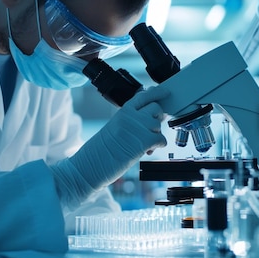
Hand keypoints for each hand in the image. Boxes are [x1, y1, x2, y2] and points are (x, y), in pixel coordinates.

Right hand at [51, 86, 168, 207]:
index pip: (143, 96)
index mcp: (123, 111)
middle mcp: (131, 116)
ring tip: (144, 145)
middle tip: (151, 130)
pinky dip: (158, 146)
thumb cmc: (101, 150)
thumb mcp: (115, 127)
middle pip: (155, 108)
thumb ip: (131, 120)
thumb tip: (150, 120)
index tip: (165, 92)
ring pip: (159, 125)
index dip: (157, 93)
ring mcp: (138, 127)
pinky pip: (162, 140)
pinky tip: (148, 151)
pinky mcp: (144, 141)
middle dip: (157, 119)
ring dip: (155, 135)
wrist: (92, 165)